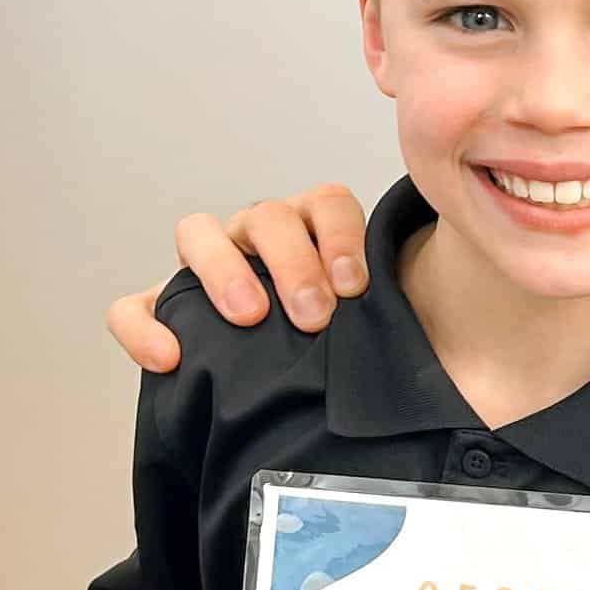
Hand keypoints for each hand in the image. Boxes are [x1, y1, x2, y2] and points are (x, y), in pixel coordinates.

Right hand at [105, 183, 372, 370]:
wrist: (307, 386)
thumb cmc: (342, 345)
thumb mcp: (375, 322)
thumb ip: (394, 312)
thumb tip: (454, 344)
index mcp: (311, 230)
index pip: (326, 203)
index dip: (341, 236)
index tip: (355, 287)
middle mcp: (256, 238)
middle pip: (267, 217)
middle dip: (291, 261)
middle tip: (313, 315)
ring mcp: (205, 267)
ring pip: (198, 233)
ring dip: (224, 270)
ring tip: (250, 318)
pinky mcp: (162, 308)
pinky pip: (134, 306)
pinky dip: (144, 328)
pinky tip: (170, 359)